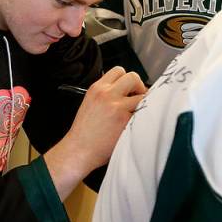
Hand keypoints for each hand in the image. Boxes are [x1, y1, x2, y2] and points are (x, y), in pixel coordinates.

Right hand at [43, 67, 146, 196]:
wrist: (79, 150)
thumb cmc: (85, 131)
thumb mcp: (90, 103)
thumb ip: (105, 93)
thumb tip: (126, 90)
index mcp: (97, 88)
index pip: (119, 71)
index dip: (127, 80)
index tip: (129, 90)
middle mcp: (106, 94)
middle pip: (133, 77)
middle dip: (139, 87)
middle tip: (137, 99)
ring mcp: (117, 107)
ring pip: (143, 95)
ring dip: (143, 103)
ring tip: (137, 113)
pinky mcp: (125, 120)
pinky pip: (143, 112)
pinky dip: (143, 117)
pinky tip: (135, 124)